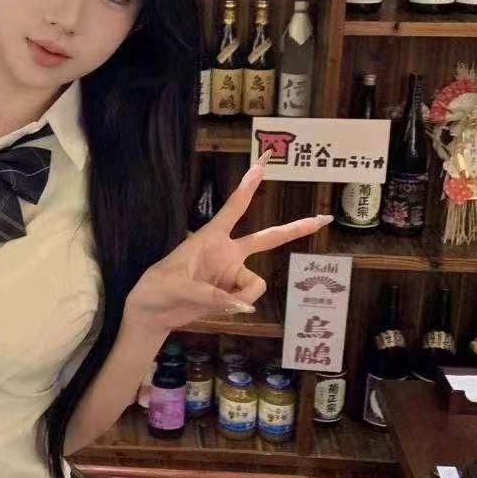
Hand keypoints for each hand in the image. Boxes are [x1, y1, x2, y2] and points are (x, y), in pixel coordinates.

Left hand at [124, 152, 332, 334]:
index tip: (261, 165)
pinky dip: (236, 306)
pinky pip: (247, 299)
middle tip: (323, 219)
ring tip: (213, 302)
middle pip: (267, 238)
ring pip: (256, 283)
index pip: (233, 209)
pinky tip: (215, 307)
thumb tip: (243, 305)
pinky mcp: (232, 292)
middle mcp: (226, 252)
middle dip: (294, 229)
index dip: (248, 188)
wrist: (154, 312)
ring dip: (241, 296)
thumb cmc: (158, 289)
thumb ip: (211, 296)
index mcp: (210, 238)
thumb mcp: (178, 288)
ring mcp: (232, 273)